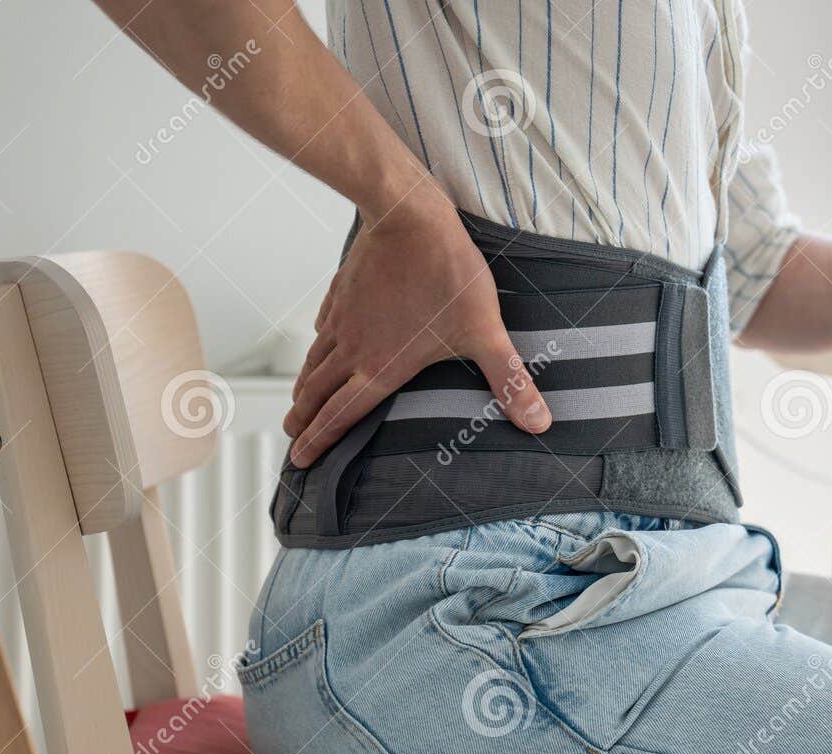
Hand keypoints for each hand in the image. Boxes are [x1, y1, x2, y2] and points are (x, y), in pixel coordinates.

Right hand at [283, 191, 550, 466]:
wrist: (410, 215)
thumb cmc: (449, 275)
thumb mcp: (485, 334)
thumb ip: (510, 381)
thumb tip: (540, 424)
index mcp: (382, 367)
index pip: (341, 416)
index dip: (319, 441)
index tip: (299, 461)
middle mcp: (354, 348)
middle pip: (318, 393)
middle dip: (302, 421)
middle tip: (292, 441)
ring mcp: (343, 318)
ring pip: (315, 361)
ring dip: (304, 387)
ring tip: (296, 404)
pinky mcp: (342, 290)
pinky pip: (324, 325)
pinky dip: (317, 343)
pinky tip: (318, 343)